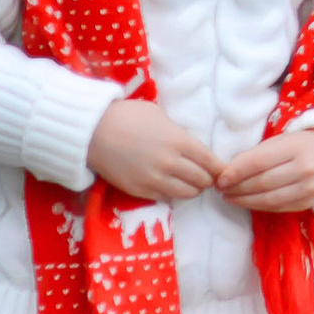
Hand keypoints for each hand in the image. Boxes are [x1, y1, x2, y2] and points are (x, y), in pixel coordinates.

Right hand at [86, 99, 222, 202]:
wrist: (92, 131)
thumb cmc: (127, 116)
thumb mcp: (160, 116)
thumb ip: (178, 134)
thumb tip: (190, 146)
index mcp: (180, 142)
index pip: (211, 163)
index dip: (220, 169)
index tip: (222, 170)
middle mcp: (171, 164)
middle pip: (202, 181)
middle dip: (208, 179)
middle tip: (207, 177)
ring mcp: (155, 180)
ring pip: (187, 193)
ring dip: (193, 189)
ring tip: (191, 183)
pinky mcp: (140, 191)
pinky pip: (166, 198)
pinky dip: (173, 193)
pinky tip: (171, 185)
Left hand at [215, 128, 313, 213]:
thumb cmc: (304, 142)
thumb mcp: (284, 139)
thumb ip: (260, 154)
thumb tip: (229, 172)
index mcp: (297, 147)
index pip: (259, 162)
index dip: (236, 172)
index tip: (220, 177)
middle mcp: (305, 169)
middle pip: (262, 183)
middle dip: (237, 187)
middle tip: (220, 188)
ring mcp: (309, 189)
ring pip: (268, 199)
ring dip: (244, 200)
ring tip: (229, 197)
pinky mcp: (309, 203)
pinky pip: (278, 208)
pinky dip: (259, 206)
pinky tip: (247, 202)